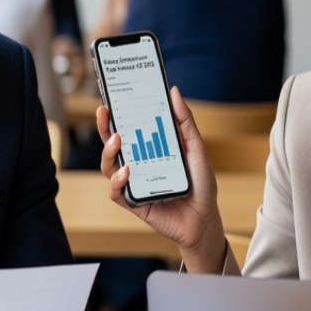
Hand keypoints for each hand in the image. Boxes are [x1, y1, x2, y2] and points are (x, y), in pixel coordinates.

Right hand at [97, 86, 226, 272]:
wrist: (206, 218)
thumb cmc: (201, 184)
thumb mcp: (196, 148)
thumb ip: (184, 121)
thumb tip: (173, 92)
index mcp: (149, 150)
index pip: (128, 129)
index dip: (116, 115)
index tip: (110, 99)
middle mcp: (137, 165)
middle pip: (112, 145)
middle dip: (104, 128)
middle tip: (104, 113)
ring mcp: (133, 184)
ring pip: (108, 166)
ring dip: (108, 152)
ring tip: (118, 141)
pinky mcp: (133, 202)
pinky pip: (116, 191)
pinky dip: (117, 181)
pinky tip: (127, 171)